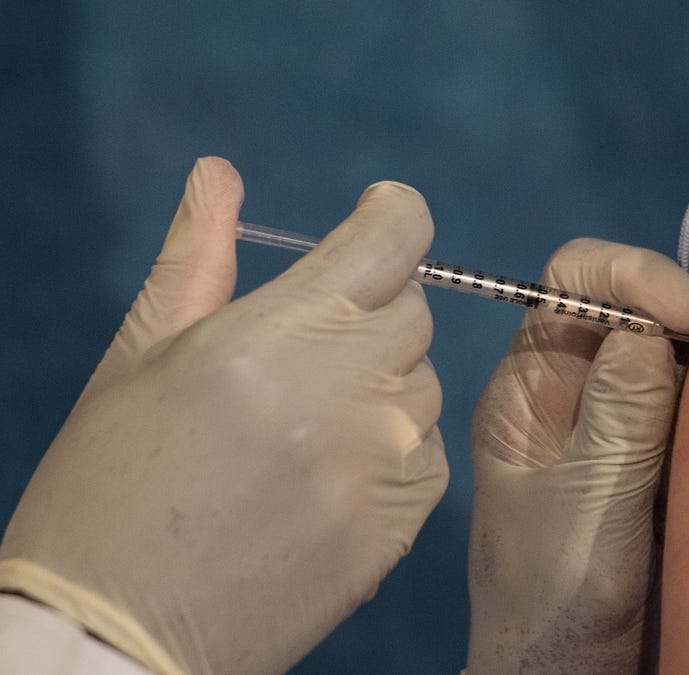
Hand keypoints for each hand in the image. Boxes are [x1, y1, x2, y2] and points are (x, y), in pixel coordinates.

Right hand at [0, 157, 448, 674]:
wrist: (118, 634)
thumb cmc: (109, 490)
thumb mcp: (138, 361)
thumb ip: (197, 259)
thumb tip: (219, 175)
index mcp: (276, 337)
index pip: (394, 240)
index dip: (393, 217)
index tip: (380, 216)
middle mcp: (348, 393)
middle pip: (414, 309)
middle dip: (370, 310)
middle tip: (307, 349)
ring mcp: (383, 463)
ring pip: (423, 382)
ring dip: (382, 383)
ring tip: (302, 427)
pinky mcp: (402, 523)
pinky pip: (427, 450)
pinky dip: (393, 446)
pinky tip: (326, 476)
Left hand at [466, 239, 688, 673]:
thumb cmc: (557, 598)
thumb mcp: (585, 504)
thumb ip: (616, 415)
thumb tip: (646, 327)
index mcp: (528, 389)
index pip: (569, 282)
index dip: (630, 277)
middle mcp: (570, 393)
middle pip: (626, 307)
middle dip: (680, 313)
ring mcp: (613, 426)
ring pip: (666, 354)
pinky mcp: (653, 458)